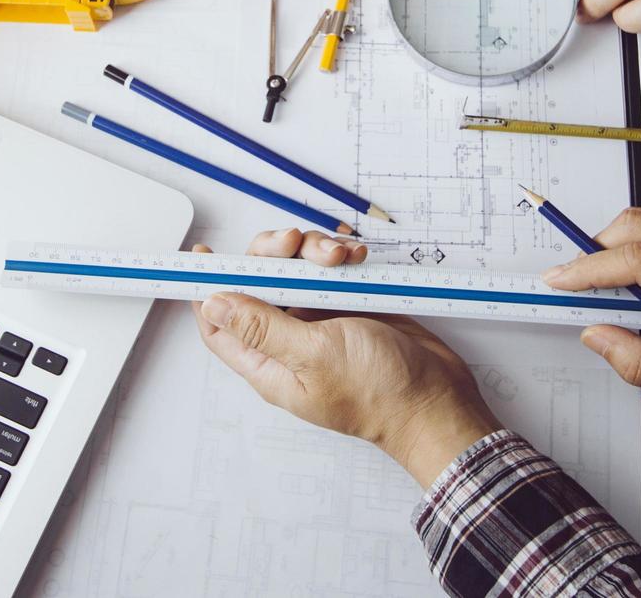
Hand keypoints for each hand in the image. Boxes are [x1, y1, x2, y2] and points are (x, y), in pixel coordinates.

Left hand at [191, 229, 499, 486]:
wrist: (436, 398)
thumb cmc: (378, 393)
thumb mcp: (314, 355)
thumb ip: (261, 326)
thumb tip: (211, 304)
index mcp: (269, 363)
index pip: (219, 325)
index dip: (208, 290)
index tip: (205, 256)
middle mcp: (289, 341)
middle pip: (259, 284)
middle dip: (273, 255)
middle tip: (294, 242)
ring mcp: (320, 322)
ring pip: (296, 270)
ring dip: (313, 252)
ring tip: (340, 256)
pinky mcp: (349, 306)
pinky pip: (331, 270)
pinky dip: (340, 256)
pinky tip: (356, 257)